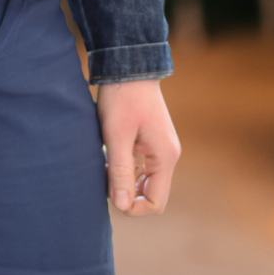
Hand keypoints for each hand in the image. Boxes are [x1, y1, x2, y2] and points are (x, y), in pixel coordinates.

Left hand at [97, 79, 180, 216]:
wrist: (128, 67)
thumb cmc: (121, 98)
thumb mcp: (116, 135)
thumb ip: (120, 171)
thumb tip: (122, 206)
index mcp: (164, 157)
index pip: (156, 202)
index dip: (133, 208)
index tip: (110, 194)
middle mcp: (168, 155)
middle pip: (153, 193)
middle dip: (129, 194)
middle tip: (105, 178)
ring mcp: (162, 147)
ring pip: (146, 180)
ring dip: (126, 180)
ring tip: (106, 165)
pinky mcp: (152, 140)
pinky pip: (143, 166)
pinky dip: (128, 168)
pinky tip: (111, 156)